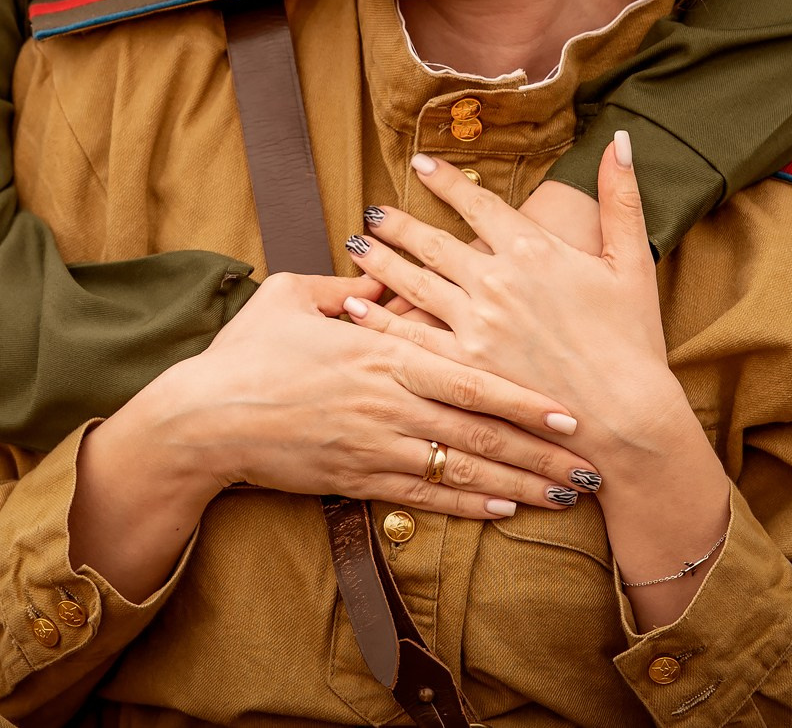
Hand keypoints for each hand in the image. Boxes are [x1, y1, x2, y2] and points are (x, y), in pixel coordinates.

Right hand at [136, 272, 596, 518]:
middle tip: (590, 463)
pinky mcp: (355, 479)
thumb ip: (345, 289)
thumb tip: (380, 281)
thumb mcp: (292, 297)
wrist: (201, 418)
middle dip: (542, 450)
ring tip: (563, 495)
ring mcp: (374, 447)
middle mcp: (388, 404)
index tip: (569, 409)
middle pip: (482, 431)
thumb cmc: (245, 353)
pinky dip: (467, 506)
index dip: (525, 398)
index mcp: (382, 355)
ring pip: (462, 471)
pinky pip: (423, 496)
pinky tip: (502, 510)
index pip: (471, 379)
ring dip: (517, 484)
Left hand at [341, 136, 734, 623]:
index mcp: (533, 249)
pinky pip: (409, 337)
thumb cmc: (634, 341)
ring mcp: (475, 326)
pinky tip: (354, 307)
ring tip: (356, 245)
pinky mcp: (463, 369)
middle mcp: (495, 281)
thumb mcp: (633, 261)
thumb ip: (621, 196)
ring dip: (380, 262)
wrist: (627, 418)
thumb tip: (620, 138)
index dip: (444, 181)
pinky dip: (378, 318)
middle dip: (398, 224)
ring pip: (413, 283)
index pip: (476, 203)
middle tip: (374, 211)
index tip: (420, 165)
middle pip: (432, 242)